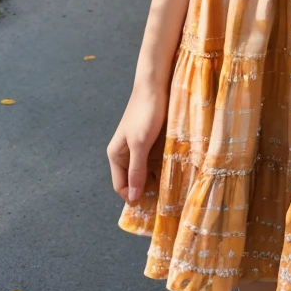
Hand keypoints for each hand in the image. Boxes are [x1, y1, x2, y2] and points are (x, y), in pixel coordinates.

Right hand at [106, 82, 168, 204]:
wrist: (155, 84)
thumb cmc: (146, 113)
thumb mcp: (140, 144)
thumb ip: (136, 170)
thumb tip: (133, 198)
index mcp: (116, 155)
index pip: (121, 186)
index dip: (134, 196)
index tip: (152, 205)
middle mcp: (125, 152)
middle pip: (133, 179)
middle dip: (146, 188)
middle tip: (165, 198)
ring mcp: (138, 146)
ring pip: (145, 170)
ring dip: (156, 178)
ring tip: (173, 186)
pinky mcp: (151, 139)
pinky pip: (154, 159)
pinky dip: (162, 166)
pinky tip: (174, 169)